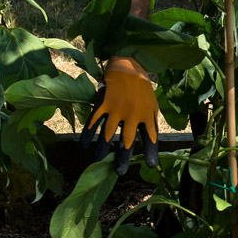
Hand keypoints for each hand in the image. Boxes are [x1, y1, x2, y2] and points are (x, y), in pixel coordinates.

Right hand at [81, 56, 159, 174]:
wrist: (128, 66)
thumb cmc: (142, 89)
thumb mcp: (152, 105)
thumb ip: (151, 122)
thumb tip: (152, 141)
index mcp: (147, 114)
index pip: (150, 137)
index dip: (150, 151)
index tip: (150, 165)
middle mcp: (133, 113)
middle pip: (127, 139)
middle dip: (123, 156)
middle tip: (120, 171)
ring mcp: (117, 108)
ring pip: (107, 134)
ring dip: (102, 149)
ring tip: (99, 161)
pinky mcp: (103, 103)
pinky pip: (94, 121)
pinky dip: (88, 133)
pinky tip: (84, 145)